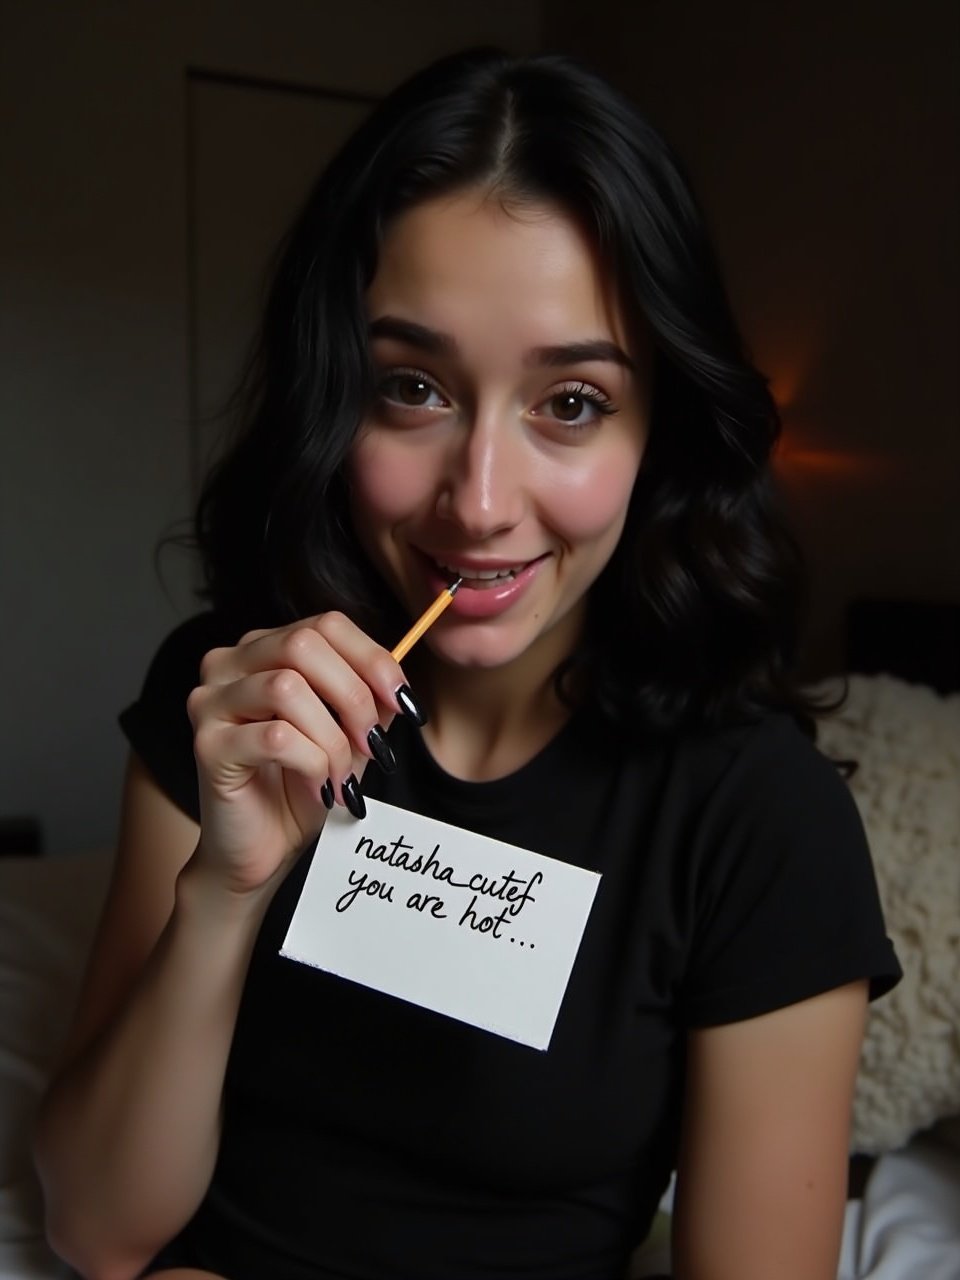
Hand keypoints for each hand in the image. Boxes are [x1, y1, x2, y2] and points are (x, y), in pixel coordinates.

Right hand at [185, 612, 415, 898]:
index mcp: (264, 649)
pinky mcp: (207, 745)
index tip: (404, 701)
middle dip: (354, 696)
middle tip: (374, 746)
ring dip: (332, 738)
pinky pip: (276, 736)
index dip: (372, 658)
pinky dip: (312, 763)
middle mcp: (228, 664)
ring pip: (287, 688)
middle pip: (303, 645)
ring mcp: (211, 701)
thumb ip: (369, 699)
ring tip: (342, 776)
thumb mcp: (348, 734)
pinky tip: (319, 787)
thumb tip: (396, 681)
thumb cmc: (301, 786)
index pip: (325, 624)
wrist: (263, 851)